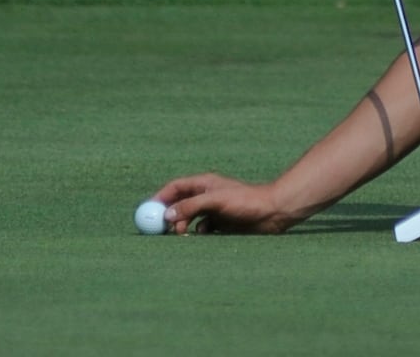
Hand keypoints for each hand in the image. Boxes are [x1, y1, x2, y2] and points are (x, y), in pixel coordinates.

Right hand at [153, 172, 294, 234]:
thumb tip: (166, 216)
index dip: (160, 198)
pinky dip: (198, 234)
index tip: (148, 212)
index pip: (176, 187)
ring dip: (184, 227)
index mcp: (205, 184)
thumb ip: (190, 206)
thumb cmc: (246, 201)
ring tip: (186, 234)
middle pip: (179, 205)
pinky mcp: (220, 224)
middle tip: (163, 230)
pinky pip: (201, 230)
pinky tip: (206, 235)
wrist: (272, 212)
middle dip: (170, 217)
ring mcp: (213, 210)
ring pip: (189, 219)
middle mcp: (207, 195)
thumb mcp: (215, 201)